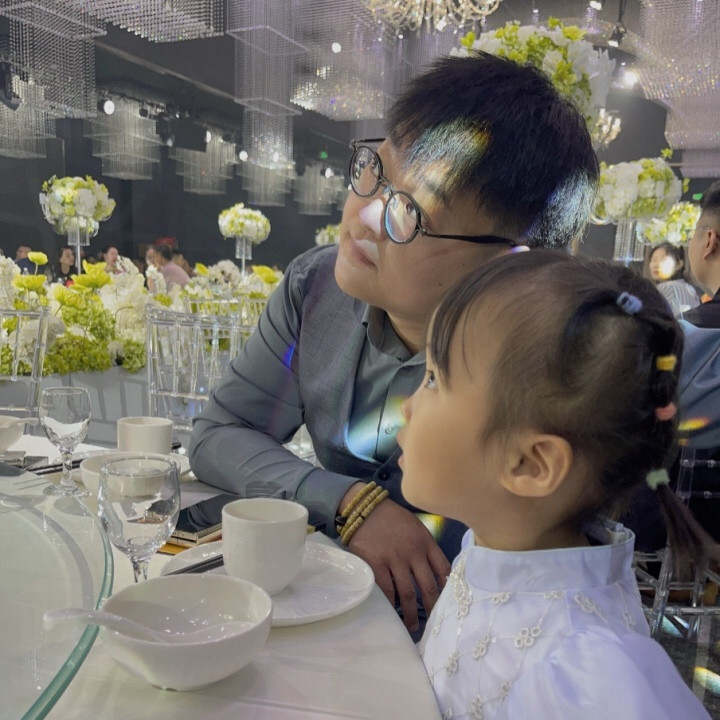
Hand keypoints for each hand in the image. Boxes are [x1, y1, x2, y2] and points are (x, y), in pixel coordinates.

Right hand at [344, 496, 450, 632]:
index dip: (447, 589)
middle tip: (433, 623)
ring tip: (412, 625)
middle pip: (428, 586)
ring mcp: (394, 559)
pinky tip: (393, 613)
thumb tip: (438, 574)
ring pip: (408, 593)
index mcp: (426, 542)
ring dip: (411, 613)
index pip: (443, 569)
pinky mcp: (376, 564)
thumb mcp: (416, 527)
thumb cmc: (392, 519)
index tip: (448, 603)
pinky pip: (387, 591)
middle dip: (432, 608)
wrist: (364, 508)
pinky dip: (391, 605)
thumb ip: (427, 547)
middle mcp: (413, 552)